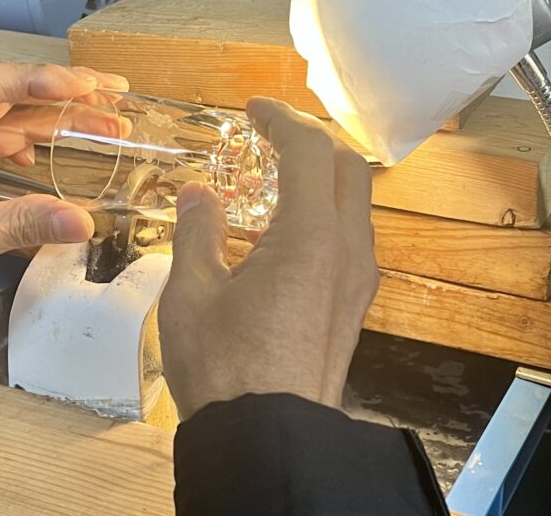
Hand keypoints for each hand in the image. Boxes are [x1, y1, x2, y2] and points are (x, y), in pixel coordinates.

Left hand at [0, 57, 127, 324]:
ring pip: (8, 116)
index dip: (37, 79)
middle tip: (112, 93)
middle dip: (61, 91)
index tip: (82, 87)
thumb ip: (20, 224)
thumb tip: (81, 221)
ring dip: (55, 118)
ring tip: (106, 122)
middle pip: (5, 92)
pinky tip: (54, 152)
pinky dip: (31, 142)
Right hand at [158, 97, 378, 418]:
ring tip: (272, 179)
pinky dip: (323, 214)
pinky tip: (282, 233)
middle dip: (311, 139)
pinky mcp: (354, 307)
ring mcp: (358, 281)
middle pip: (347, 167)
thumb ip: (197, 230)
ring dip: (321, 178)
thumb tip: (200, 194)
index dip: (282, 118)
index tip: (252, 109)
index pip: (310, 149)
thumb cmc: (224, 367)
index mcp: (313, 236)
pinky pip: (350, 239)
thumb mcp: (192, 291)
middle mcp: (349, 250)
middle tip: (269, 134)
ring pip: (355, 203)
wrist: (268, 441)